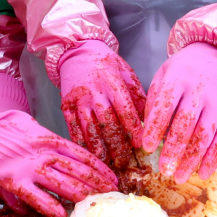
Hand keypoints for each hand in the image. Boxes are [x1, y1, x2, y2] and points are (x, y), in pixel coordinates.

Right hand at [0, 109, 117, 216]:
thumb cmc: (6, 125)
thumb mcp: (32, 126)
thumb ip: (49, 139)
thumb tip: (62, 149)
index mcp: (51, 139)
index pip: (83, 156)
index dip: (100, 169)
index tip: (112, 179)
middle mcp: (45, 153)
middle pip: (78, 171)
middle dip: (97, 185)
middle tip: (112, 196)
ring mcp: (30, 167)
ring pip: (63, 183)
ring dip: (81, 195)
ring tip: (95, 204)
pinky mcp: (14, 179)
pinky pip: (35, 195)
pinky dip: (49, 205)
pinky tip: (61, 214)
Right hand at [57, 39, 145, 167]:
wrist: (76, 52)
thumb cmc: (106, 63)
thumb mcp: (126, 73)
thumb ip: (137, 95)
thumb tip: (150, 118)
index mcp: (112, 83)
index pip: (125, 110)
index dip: (133, 129)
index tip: (142, 145)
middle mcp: (94, 93)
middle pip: (107, 123)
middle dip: (117, 145)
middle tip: (126, 163)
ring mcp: (78, 100)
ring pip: (89, 129)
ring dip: (99, 148)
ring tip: (108, 164)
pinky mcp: (66, 105)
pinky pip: (73, 127)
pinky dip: (81, 143)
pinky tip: (88, 154)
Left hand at [142, 42, 216, 182]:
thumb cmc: (185, 69)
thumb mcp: (164, 73)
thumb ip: (154, 98)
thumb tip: (146, 128)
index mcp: (177, 80)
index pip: (164, 107)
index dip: (156, 129)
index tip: (147, 148)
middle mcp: (199, 92)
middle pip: (186, 125)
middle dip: (174, 150)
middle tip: (164, 170)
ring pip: (205, 135)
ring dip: (192, 159)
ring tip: (180, 176)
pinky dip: (214, 159)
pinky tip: (203, 172)